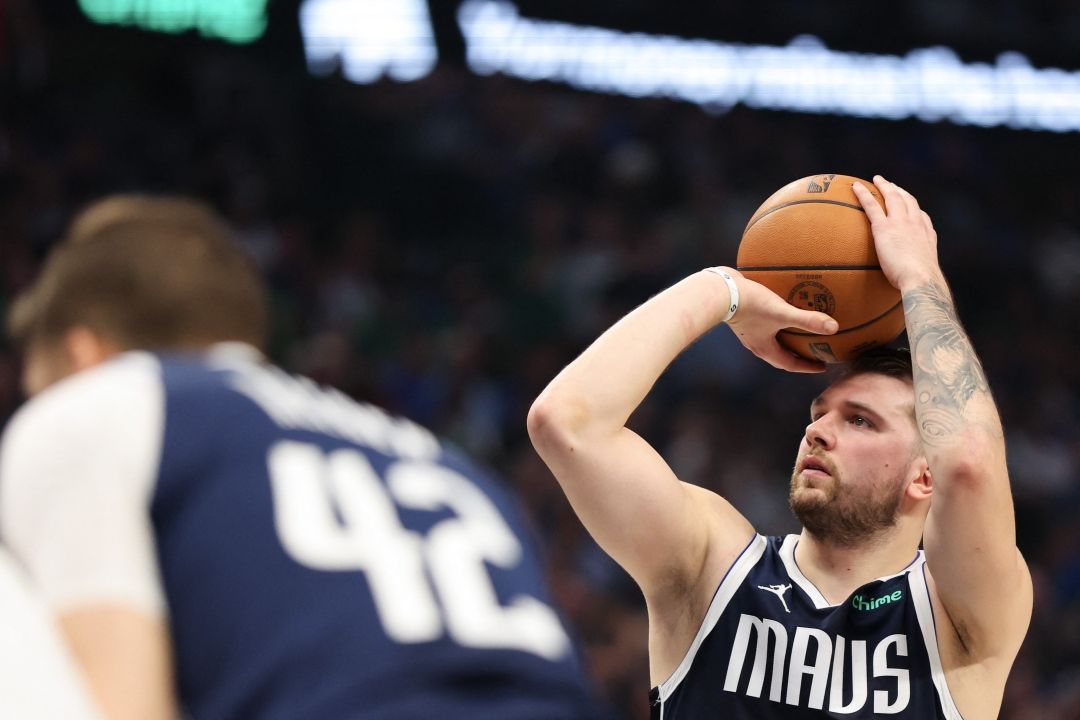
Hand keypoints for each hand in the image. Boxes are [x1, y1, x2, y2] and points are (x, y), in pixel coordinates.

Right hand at [718, 268, 838, 372]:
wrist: (720, 290)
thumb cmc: (750, 304)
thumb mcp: (782, 312)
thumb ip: (807, 320)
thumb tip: (833, 328)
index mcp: (764, 348)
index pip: (790, 364)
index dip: (807, 366)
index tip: (822, 365)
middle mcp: (755, 343)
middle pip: (781, 355)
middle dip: (798, 356)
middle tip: (814, 351)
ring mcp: (748, 331)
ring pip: (772, 341)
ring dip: (787, 340)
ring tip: (801, 331)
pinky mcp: (744, 317)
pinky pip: (765, 326)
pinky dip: (778, 324)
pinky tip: (783, 309)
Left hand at [852, 176, 943, 290]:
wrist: (921, 280)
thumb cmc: (922, 286)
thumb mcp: (922, 278)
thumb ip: (915, 276)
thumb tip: (909, 289)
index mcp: (926, 235)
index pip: (921, 217)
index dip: (914, 209)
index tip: (909, 204)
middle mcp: (916, 224)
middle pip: (908, 201)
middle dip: (900, 191)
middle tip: (891, 186)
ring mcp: (901, 223)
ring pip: (892, 197)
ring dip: (885, 186)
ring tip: (877, 180)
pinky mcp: (885, 227)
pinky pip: (872, 206)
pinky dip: (864, 194)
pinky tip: (854, 187)